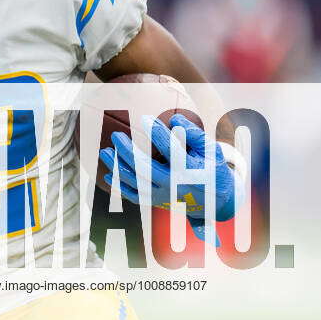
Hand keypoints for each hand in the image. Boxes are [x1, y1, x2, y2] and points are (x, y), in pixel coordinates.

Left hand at [99, 113, 236, 245]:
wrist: (216, 200)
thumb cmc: (211, 168)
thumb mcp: (211, 150)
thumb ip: (194, 134)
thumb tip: (174, 119)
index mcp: (191, 171)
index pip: (172, 150)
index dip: (157, 133)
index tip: (144, 118)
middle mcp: (175, 185)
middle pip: (146, 169)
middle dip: (128, 151)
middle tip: (116, 135)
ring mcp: (164, 195)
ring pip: (136, 183)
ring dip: (117, 167)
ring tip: (104, 151)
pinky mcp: (157, 201)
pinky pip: (134, 196)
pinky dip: (120, 187)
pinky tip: (108, 175)